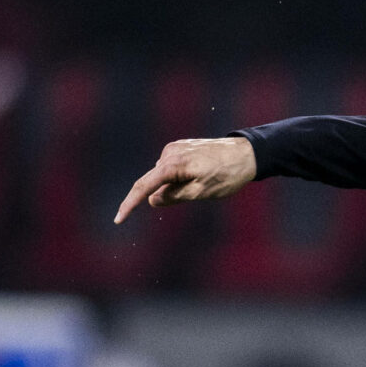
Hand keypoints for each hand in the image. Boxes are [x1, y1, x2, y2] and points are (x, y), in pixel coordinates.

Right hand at [115, 136, 256, 223]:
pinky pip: (173, 167)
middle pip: (155, 181)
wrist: (247, 154)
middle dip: (165, 194)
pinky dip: (179, 176)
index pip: (144, 187)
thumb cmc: (227, 175)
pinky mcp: (182, 146)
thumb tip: (152, 200)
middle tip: (198, 191)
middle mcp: (169, 152)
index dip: (130, 204)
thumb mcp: (200, 193)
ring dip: (175, 185)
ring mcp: (175, 148)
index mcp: (173, 164)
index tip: (118, 220)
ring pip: (165, 175)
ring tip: (206, 181)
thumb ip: (173, 197)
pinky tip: (202, 174)